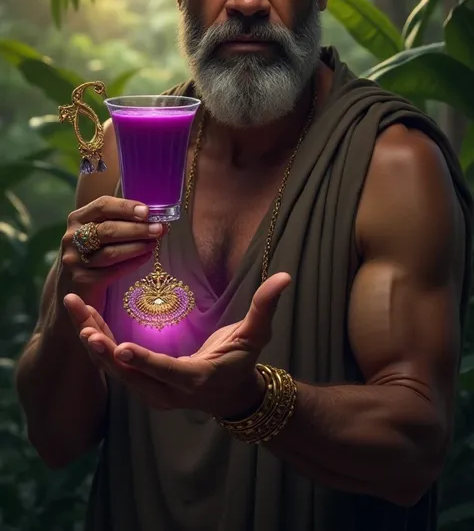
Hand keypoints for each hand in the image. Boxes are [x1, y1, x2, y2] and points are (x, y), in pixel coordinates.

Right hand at [58, 196, 164, 312]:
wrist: (73, 290)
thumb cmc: (92, 255)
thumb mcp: (97, 234)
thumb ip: (117, 222)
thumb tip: (151, 216)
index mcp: (77, 219)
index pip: (102, 206)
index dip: (126, 207)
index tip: (147, 211)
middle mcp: (72, 237)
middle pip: (108, 229)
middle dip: (137, 229)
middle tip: (159, 229)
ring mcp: (75, 260)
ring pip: (111, 252)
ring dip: (137, 246)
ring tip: (154, 243)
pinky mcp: (82, 281)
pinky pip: (113, 271)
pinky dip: (132, 263)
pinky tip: (146, 257)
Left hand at [65, 272, 290, 418]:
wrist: (230, 395)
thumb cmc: (243, 361)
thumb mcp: (256, 335)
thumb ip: (265, 306)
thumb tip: (284, 276)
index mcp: (196, 379)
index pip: (168, 371)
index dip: (145, 361)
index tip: (122, 347)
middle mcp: (168, 392)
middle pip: (130, 372)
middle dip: (103, 346)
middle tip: (82, 320)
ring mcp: (151, 392)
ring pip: (115, 369)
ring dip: (94, 341)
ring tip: (76, 311)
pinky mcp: (142, 385)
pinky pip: (115, 365)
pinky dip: (98, 344)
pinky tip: (84, 320)